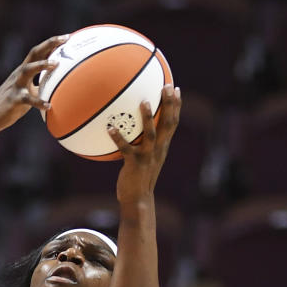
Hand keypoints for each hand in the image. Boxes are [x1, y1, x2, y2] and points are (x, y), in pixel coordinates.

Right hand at [0, 36, 68, 132]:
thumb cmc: (13, 103)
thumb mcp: (29, 92)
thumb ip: (41, 86)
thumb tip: (58, 87)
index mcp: (25, 70)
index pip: (39, 52)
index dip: (52, 43)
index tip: (67, 37)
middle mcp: (20, 73)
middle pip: (34, 53)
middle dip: (49, 44)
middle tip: (65, 39)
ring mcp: (16, 85)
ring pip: (28, 70)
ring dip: (42, 65)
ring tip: (56, 64)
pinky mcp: (14, 100)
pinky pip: (27, 100)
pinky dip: (38, 102)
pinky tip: (49, 106)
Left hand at [111, 86, 180, 201]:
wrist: (138, 200)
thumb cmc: (139, 178)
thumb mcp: (145, 158)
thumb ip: (143, 142)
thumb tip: (132, 125)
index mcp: (162, 147)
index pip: (172, 124)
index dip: (176, 106)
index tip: (176, 89)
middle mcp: (158, 150)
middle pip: (167, 124)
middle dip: (169, 105)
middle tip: (167, 86)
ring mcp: (147, 157)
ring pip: (150, 134)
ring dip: (148, 118)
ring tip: (143, 101)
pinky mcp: (134, 164)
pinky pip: (126, 148)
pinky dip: (118, 138)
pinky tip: (110, 128)